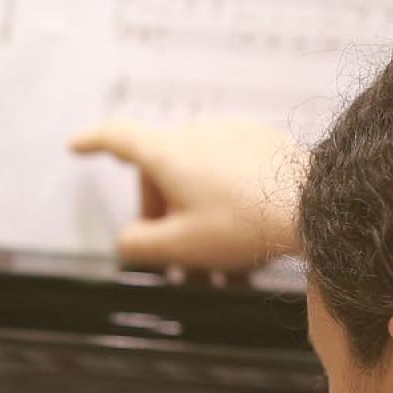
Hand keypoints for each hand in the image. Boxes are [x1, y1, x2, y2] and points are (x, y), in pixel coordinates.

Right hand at [70, 117, 307, 269]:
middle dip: (162, 214)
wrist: (316, 206)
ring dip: (195, 213)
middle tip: (178, 256)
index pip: (118, 138)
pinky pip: (227, 170)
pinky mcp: (260, 143)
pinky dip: (222, 199)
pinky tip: (241, 232)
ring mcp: (231, 135)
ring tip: (215, 257)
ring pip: (195, 175)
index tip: (76, 146)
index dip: (93, 142)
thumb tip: (127, 239)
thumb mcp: (180, 246)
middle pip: (160, 172)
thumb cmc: (246, 223)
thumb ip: (139, 244)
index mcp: (169, 153)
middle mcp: (197, 134)